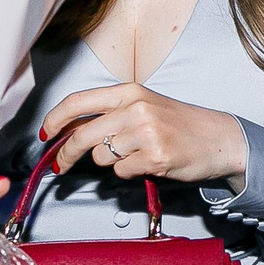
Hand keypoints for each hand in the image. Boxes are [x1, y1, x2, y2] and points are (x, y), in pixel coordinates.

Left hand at [40, 82, 248, 187]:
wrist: (219, 139)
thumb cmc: (179, 124)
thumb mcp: (144, 107)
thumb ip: (110, 115)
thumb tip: (69, 131)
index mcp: (129, 91)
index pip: (78, 102)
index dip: (54, 119)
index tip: (45, 133)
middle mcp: (135, 108)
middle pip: (82, 135)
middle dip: (66, 154)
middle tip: (60, 166)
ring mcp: (146, 132)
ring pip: (101, 157)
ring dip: (111, 162)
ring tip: (134, 155)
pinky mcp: (155, 157)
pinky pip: (122, 172)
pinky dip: (129, 173)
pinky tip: (148, 164)